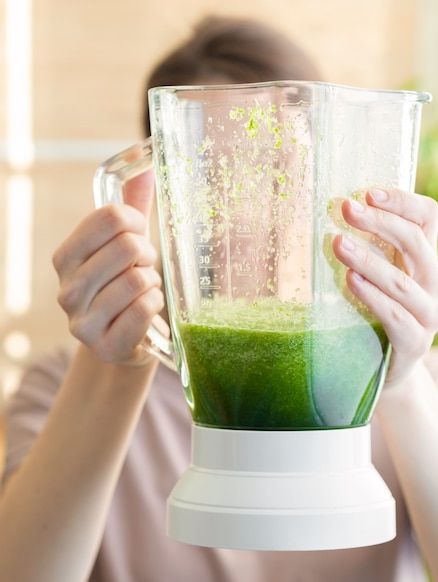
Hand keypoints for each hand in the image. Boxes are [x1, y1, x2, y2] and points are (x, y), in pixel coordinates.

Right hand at [52, 173, 163, 365]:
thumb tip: (146, 163)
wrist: (125, 341)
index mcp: (65, 257)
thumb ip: (132, 205)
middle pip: (127, 246)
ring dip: (152, 282)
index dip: (136, 223)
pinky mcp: (104, 346)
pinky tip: (146, 309)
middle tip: (142, 269)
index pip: (110, 218)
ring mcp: (81, 322)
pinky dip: (155, 304)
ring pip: (139, 279)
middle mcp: (66, 290)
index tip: (138, 236)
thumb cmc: (125, 285)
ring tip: (143, 291)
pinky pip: (145, 309)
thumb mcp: (125, 246)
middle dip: (147, 255)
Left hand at [332, 188, 437, 385]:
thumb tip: (337, 210)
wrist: (385, 369)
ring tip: (338, 244)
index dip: (401, 201)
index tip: (366, 193)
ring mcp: (429, 315)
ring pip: (402, 281)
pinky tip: (351, 281)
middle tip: (345, 210)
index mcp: (427, 260)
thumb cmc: (375, 314)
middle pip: (415, 242)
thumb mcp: (377, 276)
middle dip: (378, 223)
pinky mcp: (415, 342)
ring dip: (368, 259)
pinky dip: (372, 296)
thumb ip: (369, 248)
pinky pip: (395, 316)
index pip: (427, 218)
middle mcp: (435, 284)